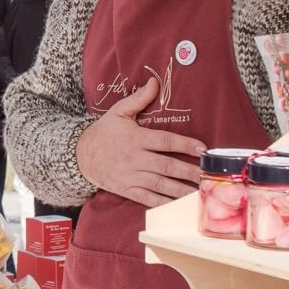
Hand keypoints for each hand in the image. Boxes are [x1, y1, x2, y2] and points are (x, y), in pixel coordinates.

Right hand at [76, 77, 205, 207]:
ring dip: (182, 190)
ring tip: (201, 193)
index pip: (165, 141)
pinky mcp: (128, 190)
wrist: (80, 155)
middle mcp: (135, 158)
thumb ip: (139, 98)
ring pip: (161, 185)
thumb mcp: (118, 112)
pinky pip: (148, 199)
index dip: (185, 144)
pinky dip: (164, 203)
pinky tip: (179, 206)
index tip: (202, 148)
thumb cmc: (104, 132)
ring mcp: (131, 176)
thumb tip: (155, 82)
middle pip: (167, 166)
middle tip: (209, 176)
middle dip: (189, 171)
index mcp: (136, 138)